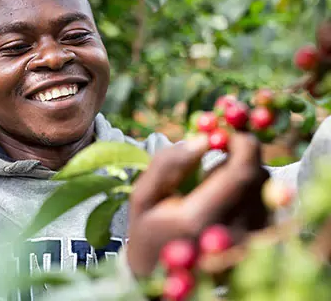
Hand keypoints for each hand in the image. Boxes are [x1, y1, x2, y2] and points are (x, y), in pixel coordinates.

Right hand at [126, 133, 268, 276]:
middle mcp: (232, 233)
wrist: (159, 275)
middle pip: (259, 175)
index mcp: (200, 219)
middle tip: (219, 148)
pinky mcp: (257, 244)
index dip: (240, 143)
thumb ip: (168, 164)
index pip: (242, 172)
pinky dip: (249, 186)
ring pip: (265, 186)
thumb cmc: (148, 230)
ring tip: (216, 177)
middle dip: (242, 152)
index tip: (224, 133)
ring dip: (244, 169)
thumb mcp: (143, 195)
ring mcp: (249, 242)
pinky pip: (266, 200)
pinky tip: (226, 193)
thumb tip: (204, 139)